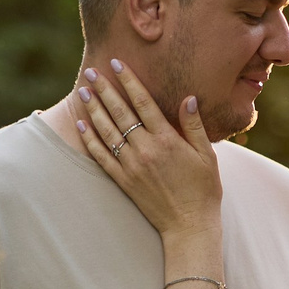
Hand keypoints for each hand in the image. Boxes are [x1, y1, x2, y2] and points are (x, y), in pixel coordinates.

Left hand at [74, 59, 221, 238]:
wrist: (189, 225)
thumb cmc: (204, 189)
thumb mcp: (206, 155)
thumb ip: (194, 126)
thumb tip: (188, 98)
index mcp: (167, 140)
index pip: (143, 102)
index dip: (129, 81)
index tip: (117, 64)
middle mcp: (146, 149)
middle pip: (120, 112)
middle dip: (104, 89)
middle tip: (90, 71)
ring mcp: (132, 166)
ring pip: (107, 131)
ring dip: (93, 110)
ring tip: (83, 92)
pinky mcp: (124, 181)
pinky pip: (102, 156)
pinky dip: (90, 140)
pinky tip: (81, 125)